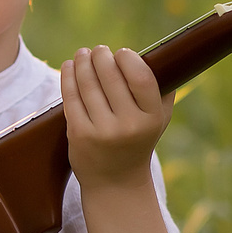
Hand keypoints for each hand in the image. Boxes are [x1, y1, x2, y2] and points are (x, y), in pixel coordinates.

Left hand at [62, 45, 173, 190]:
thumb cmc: (138, 140)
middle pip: (110, 75)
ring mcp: (101, 130)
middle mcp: (128, 125)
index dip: (128, 58)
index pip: (140, 76)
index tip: (121, 53)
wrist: (115, 182)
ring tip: (83, 54)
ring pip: (87, 83)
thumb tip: (160, 55)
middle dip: (101, 56)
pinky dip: (68, 76)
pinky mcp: (78, 134)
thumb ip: (163, 90)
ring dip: (83, 62)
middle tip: (98, 50)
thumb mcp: (158, 119)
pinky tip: (69, 66)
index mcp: (151, 118)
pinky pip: (70, 97)